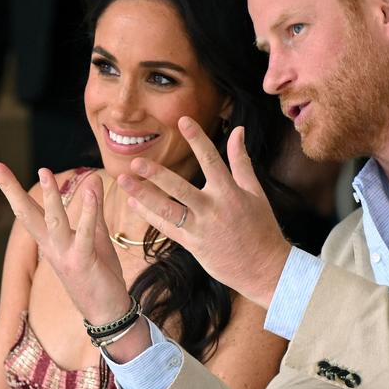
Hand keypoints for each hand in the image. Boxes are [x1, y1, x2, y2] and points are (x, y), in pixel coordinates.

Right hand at [0, 163, 129, 324]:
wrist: (108, 310)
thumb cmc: (99, 273)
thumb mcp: (95, 236)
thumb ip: (93, 208)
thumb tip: (92, 178)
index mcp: (50, 241)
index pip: (27, 210)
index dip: (10, 188)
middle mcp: (52, 247)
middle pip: (26, 214)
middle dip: (9, 189)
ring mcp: (65, 255)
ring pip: (53, 221)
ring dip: (50, 197)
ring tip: (44, 171)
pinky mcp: (83, 262)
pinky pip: (85, 234)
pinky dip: (88, 212)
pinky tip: (91, 192)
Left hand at [117, 116, 291, 308]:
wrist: (264, 268)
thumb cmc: (261, 227)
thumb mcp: (255, 191)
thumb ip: (241, 160)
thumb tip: (238, 130)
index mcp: (230, 192)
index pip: (211, 159)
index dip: (197, 138)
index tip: (183, 120)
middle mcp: (213, 209)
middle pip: (180, 189)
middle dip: (156, 175)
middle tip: (136, 161)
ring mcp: (200, 228)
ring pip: (167, 210)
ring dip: (144, 195)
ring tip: (124, 180)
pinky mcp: (192, 245)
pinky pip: (166, 228)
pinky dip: (149, 215)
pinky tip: (134, 203)